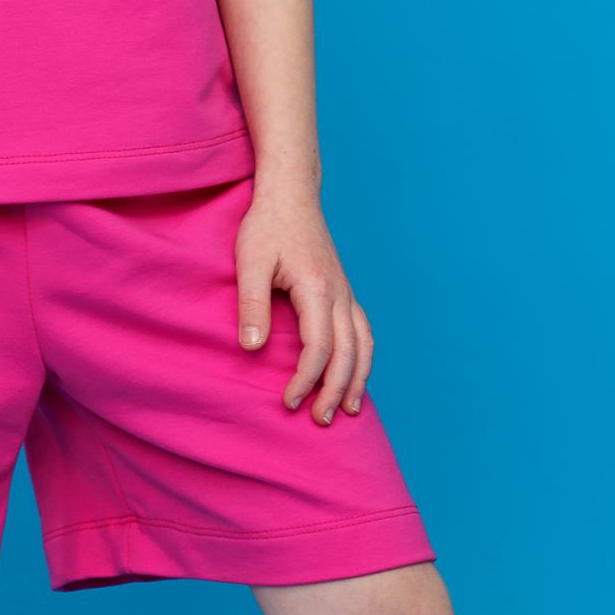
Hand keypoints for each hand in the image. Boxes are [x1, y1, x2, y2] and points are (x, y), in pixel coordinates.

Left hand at [234, 186, 372, 423]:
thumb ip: (253, 304)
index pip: (318, 348)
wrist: (290, 193)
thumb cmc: (267, 225)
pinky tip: (357, 374)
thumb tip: (252, 349)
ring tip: (349, 410)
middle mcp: (339, 293)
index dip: (305, 380)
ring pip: (363, 344)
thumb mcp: (250, 260)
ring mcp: (345, 291)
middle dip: (336, 391)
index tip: (288, 402)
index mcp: (317, 289)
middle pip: (348, 353)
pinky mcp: (343, 289)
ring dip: (357, 379)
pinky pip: (364, 330)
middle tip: (320, 420)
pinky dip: (364, 357)